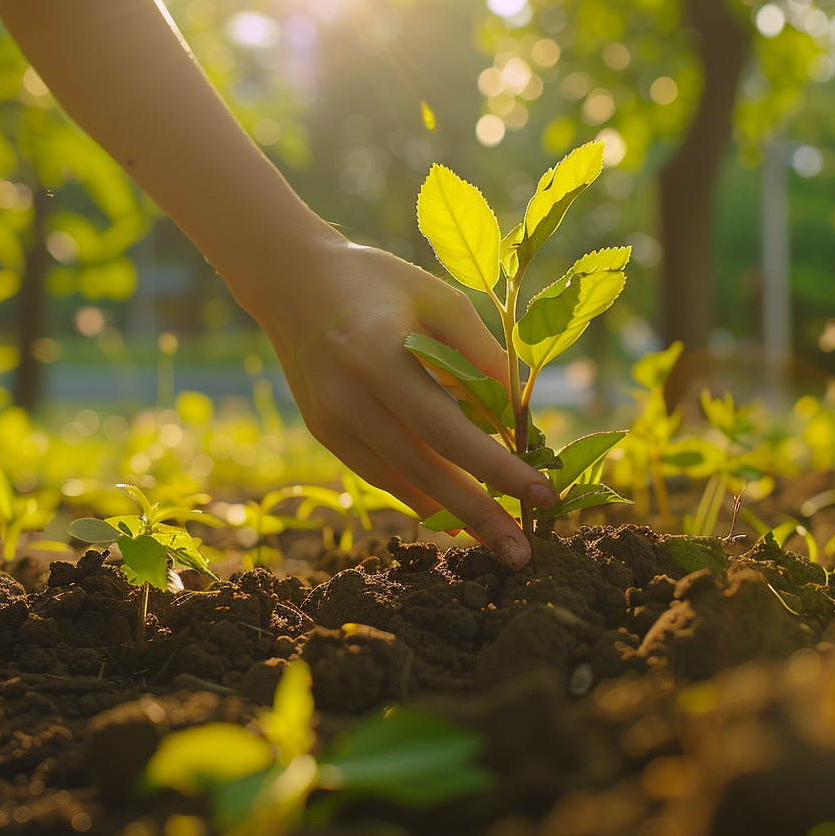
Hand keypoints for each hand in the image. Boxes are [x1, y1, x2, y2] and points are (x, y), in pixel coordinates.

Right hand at [243, 228, 557, 568]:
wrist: (292, 282)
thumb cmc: (379, 283)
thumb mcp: (438, 301)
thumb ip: (481, 355)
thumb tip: (521, 415)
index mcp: (377, 355)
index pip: (447, 428)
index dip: (496, 467)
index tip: (542, 494)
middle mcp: (349, 398)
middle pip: (425, 470)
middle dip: (479, 515)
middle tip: (523, 553)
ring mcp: (332, 422)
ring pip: (403, 483)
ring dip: (454, 517)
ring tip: (501, 544)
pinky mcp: (325, 434)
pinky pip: (382, 477)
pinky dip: (420, 499)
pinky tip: (456, 520)